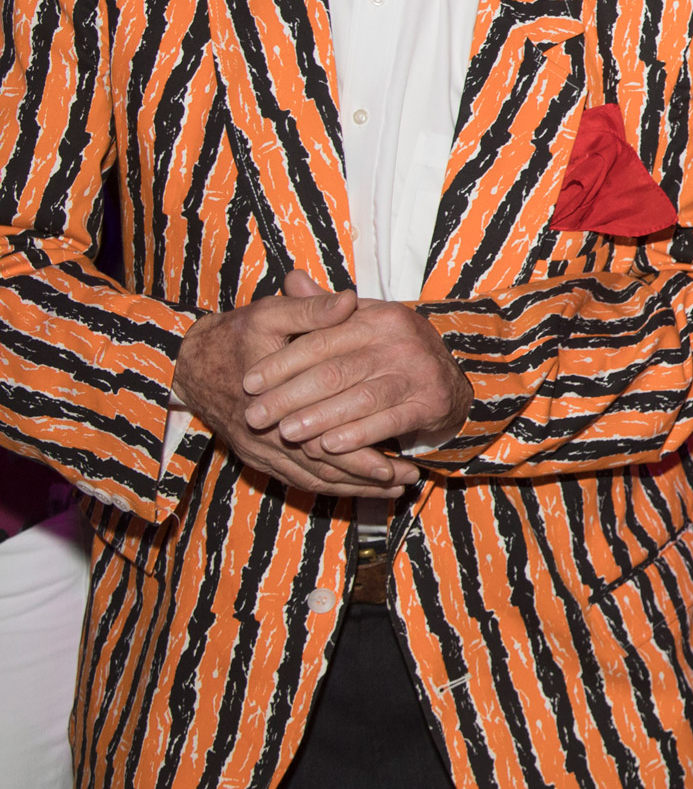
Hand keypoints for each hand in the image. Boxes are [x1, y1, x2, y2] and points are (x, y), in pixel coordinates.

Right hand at [173, 274, 418, 495]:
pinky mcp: (258, 457)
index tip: (399, 461)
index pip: (324, 438)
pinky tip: (360, 487)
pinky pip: (299, 480)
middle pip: (324, 468)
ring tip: (396, 488)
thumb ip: (310, 311)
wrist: (188, 364)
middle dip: (367, 478)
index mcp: (272, 404)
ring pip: (314, 479)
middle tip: (409, 481)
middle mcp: (265, 437)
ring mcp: (260, 451)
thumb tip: (350, 300)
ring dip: (354, 487)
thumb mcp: (268, 315)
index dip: (362, 452)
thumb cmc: (233, 336)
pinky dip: (331, 485)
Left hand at [239, 270, 471, 460]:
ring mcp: (418, 372)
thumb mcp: (364, 320)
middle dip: (290, 396)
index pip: (321, 339)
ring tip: (286, 433)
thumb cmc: (392, 350)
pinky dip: (357, 435)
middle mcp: (401, 340)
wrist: (449, 379)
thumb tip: (291, 278)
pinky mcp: (431, 402)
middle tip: (256, 416)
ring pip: (359, 398)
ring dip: (319, 418)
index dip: (281, 362)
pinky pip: (388, 421)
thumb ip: (324, 306)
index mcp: (379, 316)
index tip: (249, 383)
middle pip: (335, 372)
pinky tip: (328, 446)